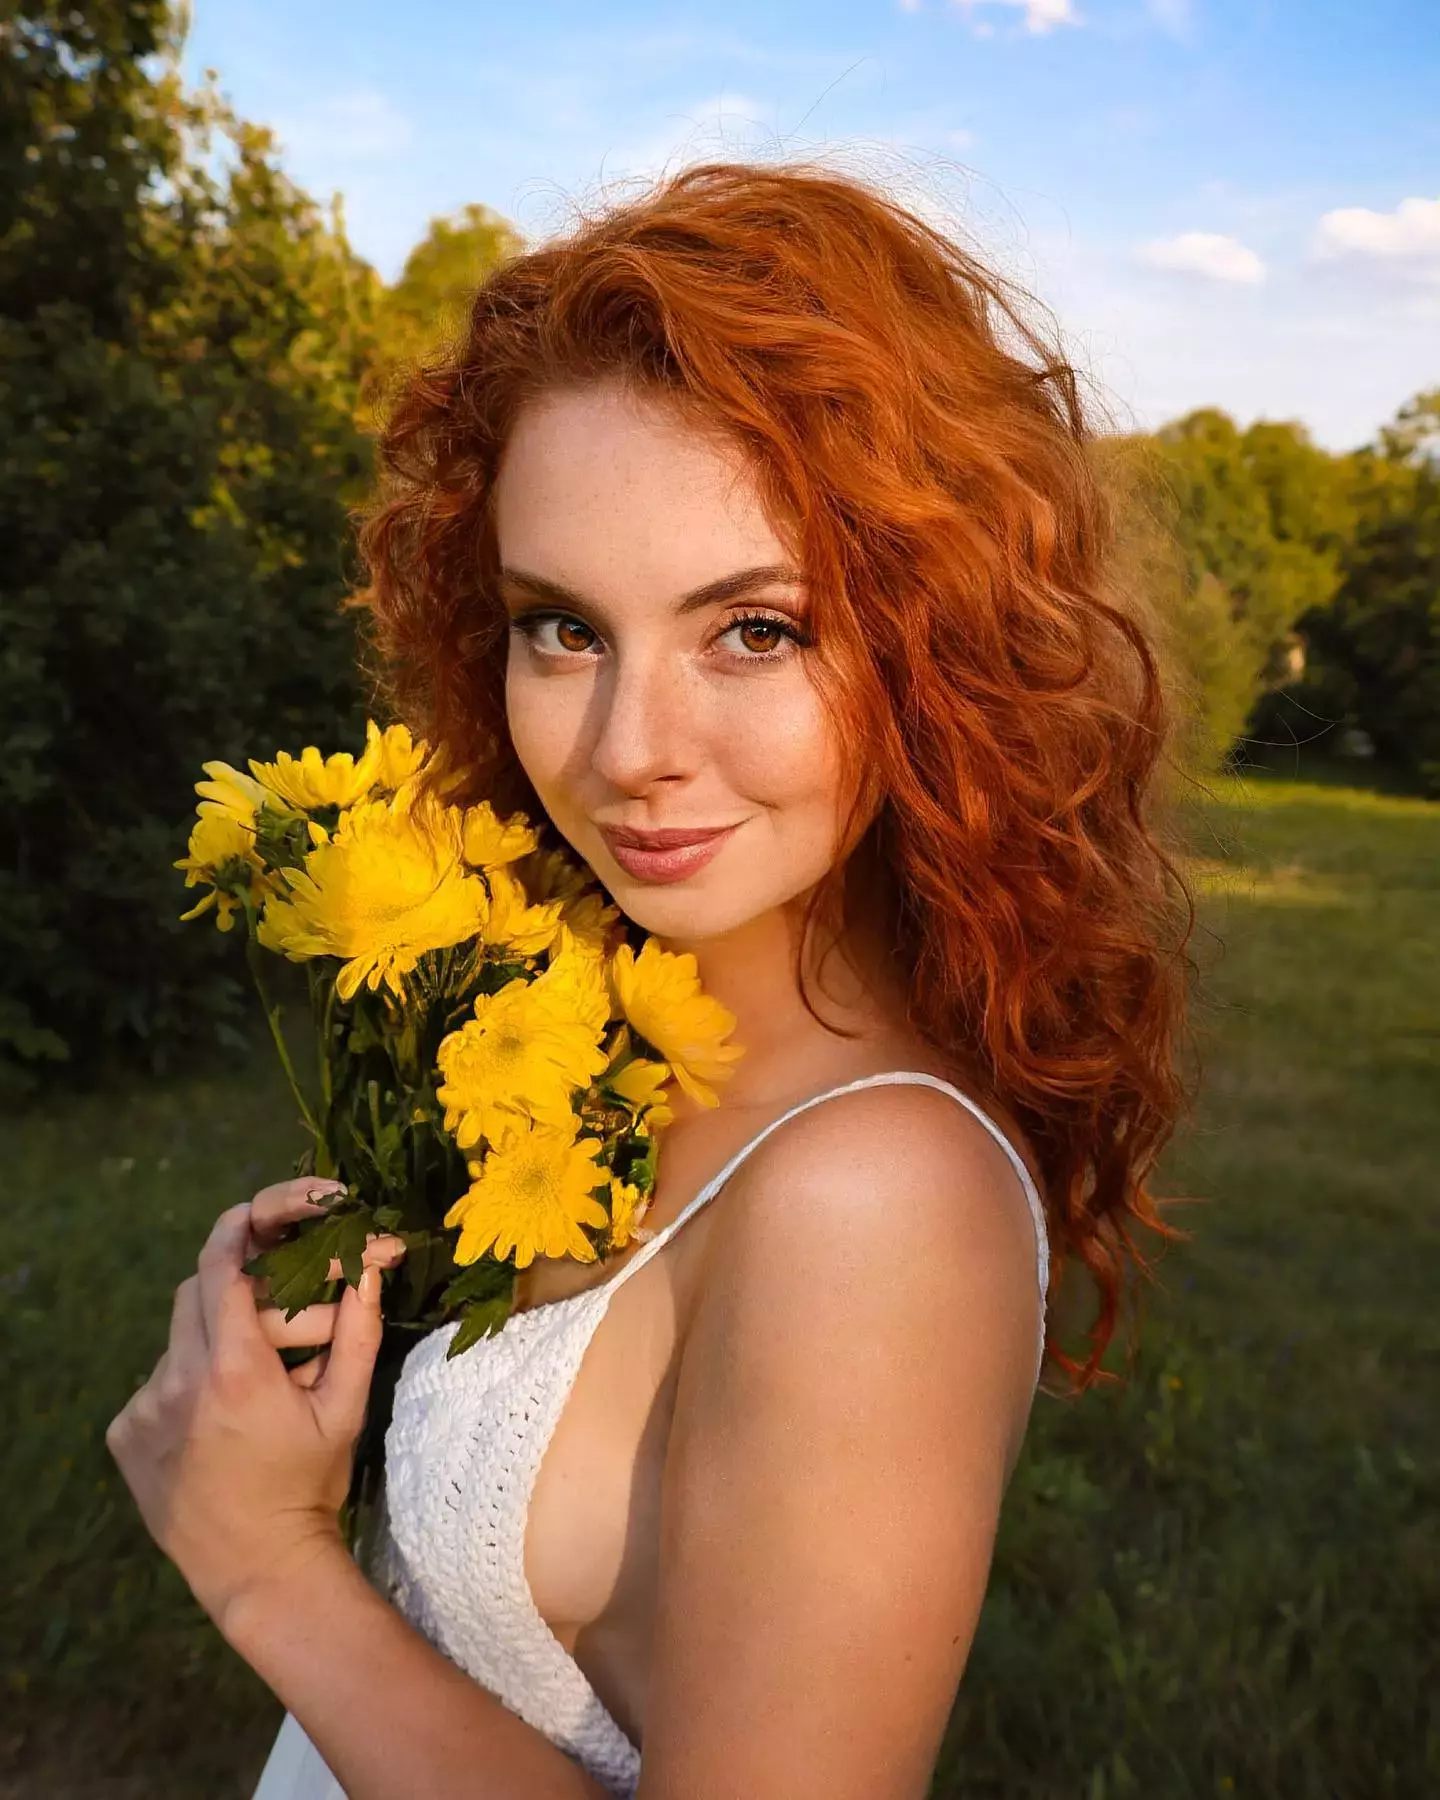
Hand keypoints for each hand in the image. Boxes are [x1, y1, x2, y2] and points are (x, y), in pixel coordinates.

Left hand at [105, 1182, 405, 1631]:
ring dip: (218, 1336)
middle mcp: (178, 1380)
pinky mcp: (125, 1433)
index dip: (244, 1226)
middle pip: (199, 1290)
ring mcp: (144, 1407)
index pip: (222, 1264)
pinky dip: (192, 1379)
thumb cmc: (310, 1486)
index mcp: (235, 1368)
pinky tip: (224, 1417)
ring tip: (259, 1378)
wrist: (258, 1568)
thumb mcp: (345, 1407)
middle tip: (283, 1308)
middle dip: (242, 1285)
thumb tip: (371, 1265)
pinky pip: (160, 1379)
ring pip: (179, 1335)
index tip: (268, 1213)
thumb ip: (356, 1330)